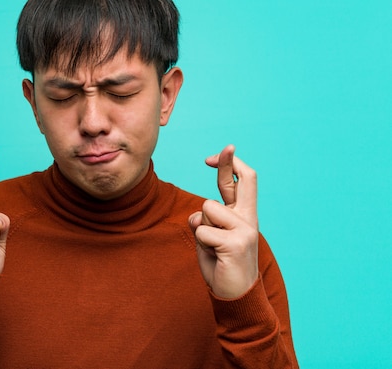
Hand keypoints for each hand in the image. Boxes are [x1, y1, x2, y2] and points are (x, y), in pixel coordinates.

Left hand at [188, 145, 258, 298]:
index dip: (230, 164)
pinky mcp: (236, 243)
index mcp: (243, 215)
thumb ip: (207, 220)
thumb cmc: (220, 264)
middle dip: (225, 164)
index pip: (241, 182)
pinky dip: (201, 243)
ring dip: (201, 228)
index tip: (225, 150)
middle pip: (236, 183)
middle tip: (218, 152)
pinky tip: (214, 256)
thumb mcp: (211, 237)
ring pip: (206, 209)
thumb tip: (198, 212)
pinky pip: (202, 230)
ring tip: (212, 248)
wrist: (235, 295)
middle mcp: (248, 219)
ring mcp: (245, 230)